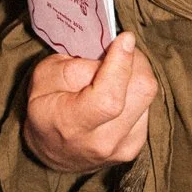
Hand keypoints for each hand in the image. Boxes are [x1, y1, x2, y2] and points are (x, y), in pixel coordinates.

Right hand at [23, 31, 157, 172]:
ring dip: (134, 76)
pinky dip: (134, 92)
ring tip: (112, 75)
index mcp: (72, 124)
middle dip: (133, 61)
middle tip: (116, 51)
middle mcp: (103, 141)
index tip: (125, 39)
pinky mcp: (137, 145)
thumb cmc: (46, 109)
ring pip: (148, 95)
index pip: (109, 98)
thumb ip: (74, 66)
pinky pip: (147, 106)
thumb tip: (111, 54)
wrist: (55, 152)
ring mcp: (124, 147)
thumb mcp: (43, 79)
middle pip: (141, 90)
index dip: (121, 64)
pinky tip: (117, 94)